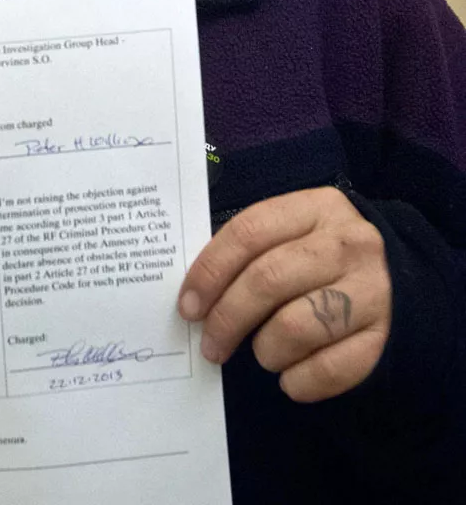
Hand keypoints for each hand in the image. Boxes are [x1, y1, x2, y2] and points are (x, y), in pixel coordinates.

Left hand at [178, 188, 390, 401]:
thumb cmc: (324, 257)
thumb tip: (194, 295)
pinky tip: (290, 377)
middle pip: (269, 279)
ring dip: (266, 349)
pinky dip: (299, 381)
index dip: (210, 271)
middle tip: (211, 346)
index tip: (188, 306)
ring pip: (297, 326)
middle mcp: (349, 243)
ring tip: (263, 353)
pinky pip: (330, 369)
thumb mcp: (295, 233)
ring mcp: (373, 289)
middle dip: (228, 318)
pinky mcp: (387, 337)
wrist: (401, 280)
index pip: (249, 232)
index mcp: (316, 208)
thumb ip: (251, 251)